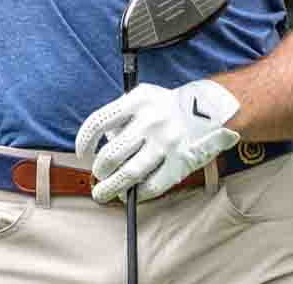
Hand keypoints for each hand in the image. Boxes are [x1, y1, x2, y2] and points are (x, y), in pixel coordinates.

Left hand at [75, 77, 241, 202]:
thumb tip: (100, 148)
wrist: (210, 109)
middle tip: (98, 176)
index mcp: (137, 100)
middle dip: (99, 170)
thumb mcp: (143, 98)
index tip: (82, 153)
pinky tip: (132, 193)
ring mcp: (166, 143)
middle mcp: (151, 121)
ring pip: (128, 174)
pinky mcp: (180, 163)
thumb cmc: (166, 106)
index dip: (84, 141)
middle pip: (111, 154)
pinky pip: (151, 186)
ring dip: (111, 188)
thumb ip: (121, 118)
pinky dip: (137, 194)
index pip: (98, 123)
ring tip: (103, 194)